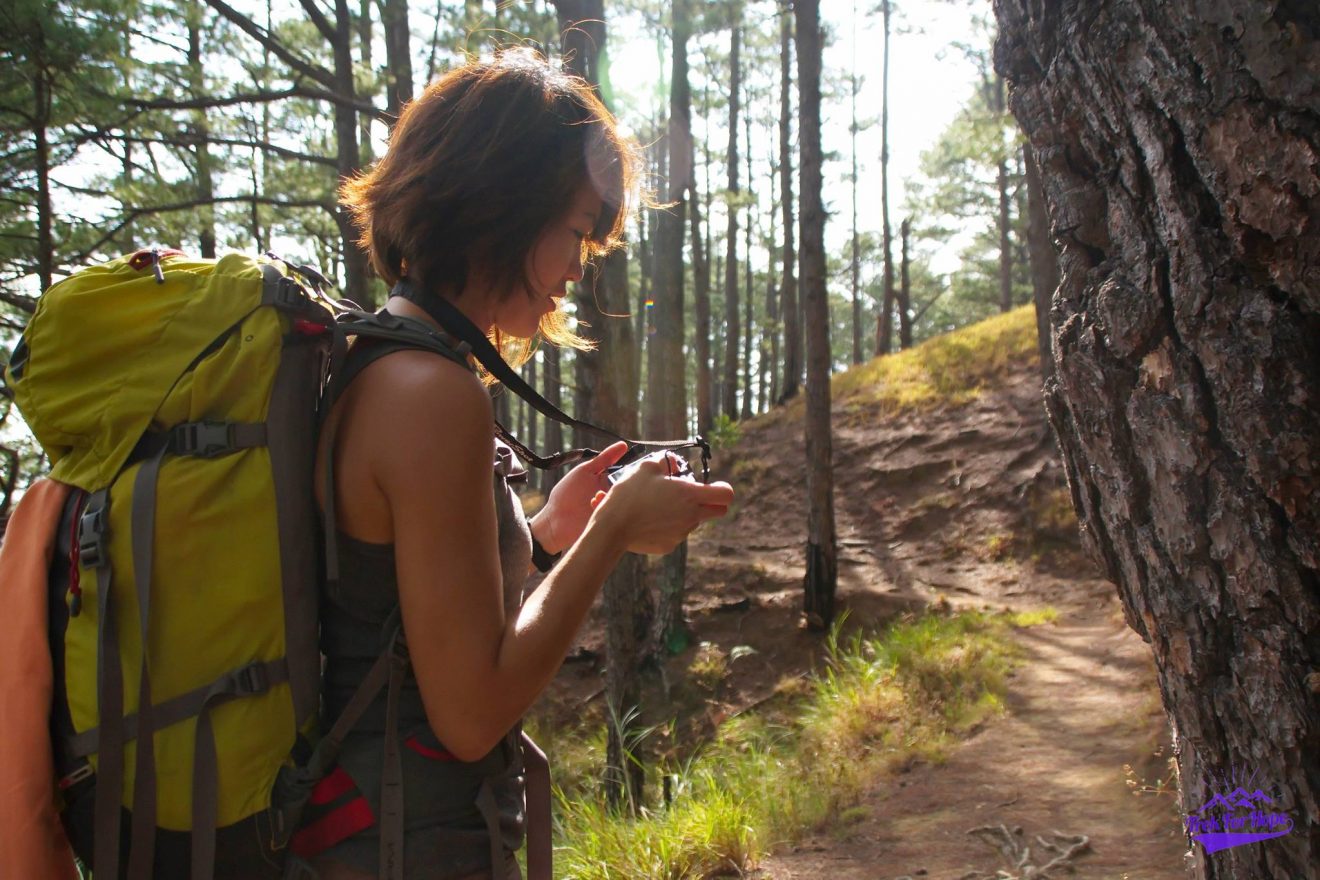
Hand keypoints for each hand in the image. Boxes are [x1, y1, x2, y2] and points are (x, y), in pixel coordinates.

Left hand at [530, 440, 630, 554]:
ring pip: (625, 502)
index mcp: (610, 484)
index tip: (636, 468)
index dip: (633, 472)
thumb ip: (605, 458)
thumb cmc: (567, 494)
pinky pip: (618, 514)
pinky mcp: (611, 524)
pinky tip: (592, 504)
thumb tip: (623, 445)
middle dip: (626, 485)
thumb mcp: (586, 471)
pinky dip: (606, 506)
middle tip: (614, 483)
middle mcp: (614, 497)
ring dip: (612, 497)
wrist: (555, 520)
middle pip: (630, 489)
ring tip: (595, 495)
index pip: (628, 476)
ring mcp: (613, 511)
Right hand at [590, 454, 733, 554]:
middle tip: (692, 496)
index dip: (723, 489)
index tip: (714, 486)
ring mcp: (681, 534)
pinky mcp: (669, 546)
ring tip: (659, 506)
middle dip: (711, 503)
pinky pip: (675, 534)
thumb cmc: (630, 494)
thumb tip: (673, 463)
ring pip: (694, 522)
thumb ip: (665, 462)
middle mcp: (691, 516)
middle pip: (718, 512)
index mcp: (690, 495)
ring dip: (685, 513)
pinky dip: (668, 527)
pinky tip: (649, 520)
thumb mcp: (646, 468)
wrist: (613, 527)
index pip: (725, 494)